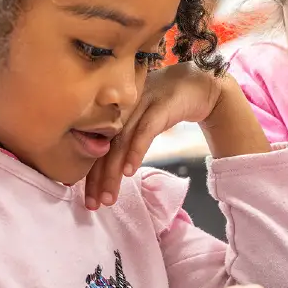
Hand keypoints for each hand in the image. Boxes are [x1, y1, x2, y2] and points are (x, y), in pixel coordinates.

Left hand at [84, 63, 222, 209]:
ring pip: (121, 143)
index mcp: (115, 111)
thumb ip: (127, 137)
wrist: (200, 83)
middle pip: (105, 147)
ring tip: (109, 196)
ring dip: (112, 172)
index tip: (88, 198)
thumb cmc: (168, 104)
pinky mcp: (160, 106)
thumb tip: (112, 167)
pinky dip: (136, 151)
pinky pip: (145, 131)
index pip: (96, 146)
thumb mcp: (143, 120)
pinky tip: (129, 171)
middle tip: (93, 204)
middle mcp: (124, 107)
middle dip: (97, 178)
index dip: (90, 173)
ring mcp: (141, 105)